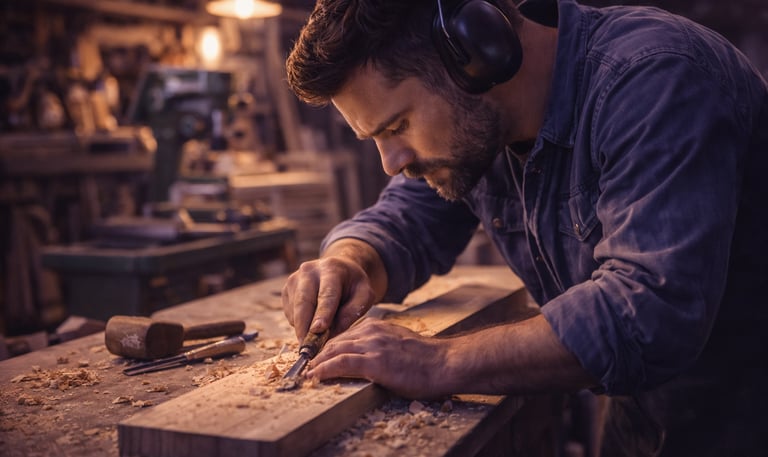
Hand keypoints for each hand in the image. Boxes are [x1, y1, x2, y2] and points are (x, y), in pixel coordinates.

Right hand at [282, 255, 376, 342]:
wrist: (339, 268)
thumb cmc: (353, 285)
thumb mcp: (364, 295)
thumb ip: (352, 312)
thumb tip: (331, 334)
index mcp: (331, 269)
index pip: (327, 294)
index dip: (322, 313)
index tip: (318, 330)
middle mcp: (309, 271)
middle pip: (303, 302)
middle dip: (305, 327)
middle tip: (308, 349)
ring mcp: (294, 279)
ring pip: (295, 310)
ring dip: (303, 328)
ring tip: (316, 338)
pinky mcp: (286, 289)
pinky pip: (290, 313)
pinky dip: (299, 324)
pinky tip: (312, 323)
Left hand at [305, 319, 452, 398]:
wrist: (444, 363)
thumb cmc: (425, 359)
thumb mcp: (397, 344)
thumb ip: (378, 346)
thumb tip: (364, 357)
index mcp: (375, 326)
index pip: (343, 336)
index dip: (327, 349)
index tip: (318, 359)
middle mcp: (371, 332)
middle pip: (334, 342)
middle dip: (317, 355)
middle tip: (306, 368)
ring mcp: (372, 346)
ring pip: (334, 351)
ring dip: (316, 363)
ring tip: (306, 374)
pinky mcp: (374, 362)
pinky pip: (341, 363)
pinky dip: (324, 369)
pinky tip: (316, 376)